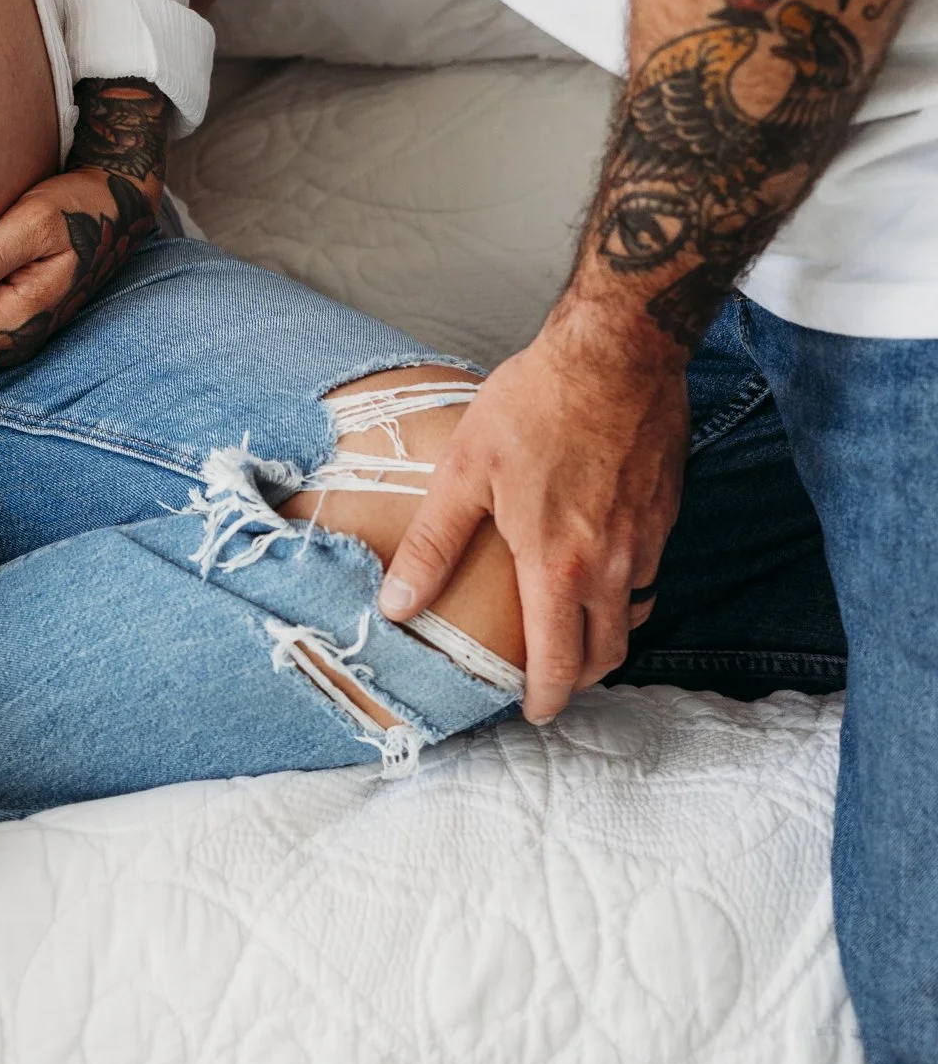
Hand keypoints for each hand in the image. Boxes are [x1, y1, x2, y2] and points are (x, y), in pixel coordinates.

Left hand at [377, 298, 687, 721]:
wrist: (618, 351)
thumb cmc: (537, 403)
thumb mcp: (466, 471)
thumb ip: (434, 544)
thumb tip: (398, 603)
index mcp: (560, 566)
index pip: (559, 663)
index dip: (544, 699)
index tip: (530, 711)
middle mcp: (613, 565)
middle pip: (606, 652)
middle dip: (576, 676)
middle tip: (547, 677)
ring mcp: (647, 539)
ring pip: (632, 611)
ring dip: (603, 630)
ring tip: (569, 624)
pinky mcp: (666, 510)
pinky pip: (647, 569)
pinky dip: (623, 584)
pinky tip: (596, 560)